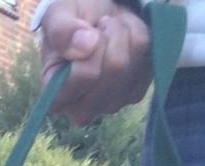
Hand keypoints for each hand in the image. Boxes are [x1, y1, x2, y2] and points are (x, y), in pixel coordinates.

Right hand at [36, 0, 151, 125]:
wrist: (96, 19)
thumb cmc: (71, 22)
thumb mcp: (57, 16)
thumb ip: (62, 31)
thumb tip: (85, 47)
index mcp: (57, 98)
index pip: (86, 75)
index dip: (92, 45)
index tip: (85, 31)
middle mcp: (82, 111)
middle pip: (114, 68)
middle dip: (111, 35)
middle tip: (100, 27)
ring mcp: (111, 105)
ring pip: (131, 63)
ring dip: (124, 34)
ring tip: (110, 30)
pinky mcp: (134, 95)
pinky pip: (147, 60)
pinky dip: (138, 39)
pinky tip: (123, 40)